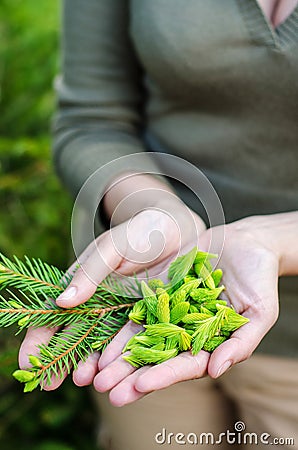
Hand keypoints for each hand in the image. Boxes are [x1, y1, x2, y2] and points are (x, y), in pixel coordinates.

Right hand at [18, 197, 204, 389]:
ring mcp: (123, 313)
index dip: (39, 338)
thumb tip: (62, 301)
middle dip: (62, 359)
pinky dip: (124, 357)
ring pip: (104, 343)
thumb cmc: (139, 232)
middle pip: (76, 335)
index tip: (27, 362)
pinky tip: (115, 371)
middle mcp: (100, 303)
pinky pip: (135, 340)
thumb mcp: (111, 247)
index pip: (54, 314)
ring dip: (94, 364)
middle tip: (50, 382)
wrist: (178, 231)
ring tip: (86, 382)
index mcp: (83, 284)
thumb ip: (89, 273)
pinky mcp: (148, 317)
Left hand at [94, 214, 285, 405]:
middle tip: (106, 390)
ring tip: (96, 372)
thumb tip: (217, 370)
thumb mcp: (260, 313)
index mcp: (208, 343)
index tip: (140, 387)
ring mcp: (170, 312)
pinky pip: (136, 307)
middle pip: (156, 357)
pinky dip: (119, 323)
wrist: (246, 244)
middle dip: (131, 375)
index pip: (184, 366)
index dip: (163, 376)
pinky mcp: (159, 292)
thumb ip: (241, 342)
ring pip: (141, 336)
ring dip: (119, 354)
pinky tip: (100, 334)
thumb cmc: (260, 281)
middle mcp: (185, 332)